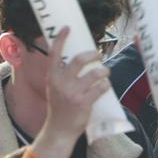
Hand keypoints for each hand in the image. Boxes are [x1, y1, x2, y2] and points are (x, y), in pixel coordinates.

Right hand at [41, 27, 110, 145]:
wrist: (59, 130)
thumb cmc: (59, 106)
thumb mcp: (54, 88)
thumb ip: (61, 74)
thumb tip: (78, 57)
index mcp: (52, 77)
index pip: (54, 54)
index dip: (61, 39)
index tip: (67, 28)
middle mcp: (61, 83)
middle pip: (79, 60)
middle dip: (93, 55)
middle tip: (98, 56)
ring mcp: (72, 93)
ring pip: (95, 73)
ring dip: (104, 71)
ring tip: (104, 73)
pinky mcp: (84, 103)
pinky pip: (101, 87)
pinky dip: (105, 85)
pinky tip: (104, 86)